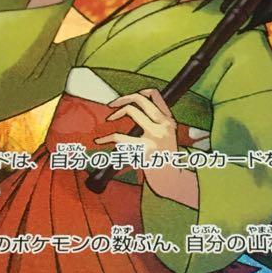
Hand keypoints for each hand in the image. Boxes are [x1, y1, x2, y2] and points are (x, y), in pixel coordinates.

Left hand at [95, 89, 198, 208]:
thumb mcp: (168, 136)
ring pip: (131, 111)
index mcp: (169, 120)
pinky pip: (120, 137)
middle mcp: (164, 124)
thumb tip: (134, 108)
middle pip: (141, 99)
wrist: (172, 180)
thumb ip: (157, 122)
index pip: (156, 94)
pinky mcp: (144, 149)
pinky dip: (106, 138)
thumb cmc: (165, 159)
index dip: (139, 92)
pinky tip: (99, 141)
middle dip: (122, 99)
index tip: (128, 98)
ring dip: (115, 114)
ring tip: (109, 120)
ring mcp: (155, 136)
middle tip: (111, 105)